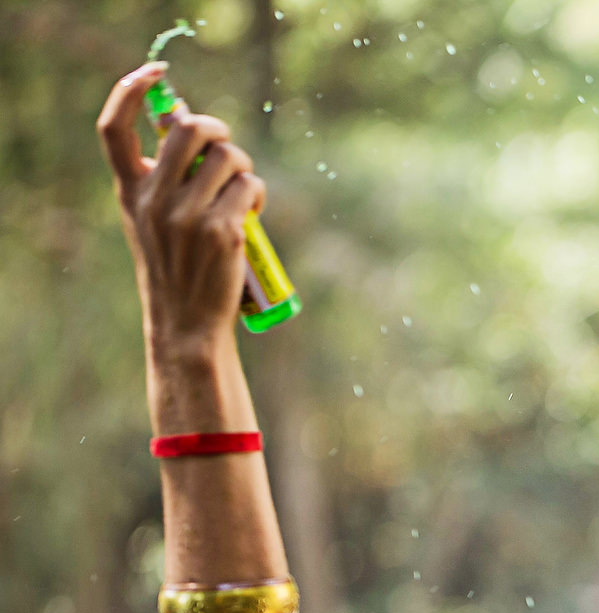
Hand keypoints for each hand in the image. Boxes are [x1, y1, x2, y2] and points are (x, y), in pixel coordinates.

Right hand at [97, 62, 264, 362]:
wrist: (187, 323)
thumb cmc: (177, 266)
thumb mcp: (151, 220)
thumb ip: (162, 178)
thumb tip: (190, 128)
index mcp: (130, 191)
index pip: (113, 128)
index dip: (131, 90)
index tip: (157, 74)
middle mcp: (153, 199)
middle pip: (187, 130)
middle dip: (216, 131)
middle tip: (226, 151)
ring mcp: (187, 215)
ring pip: (229, 158)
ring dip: (243, 169)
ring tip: (241, 194)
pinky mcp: (222, 231)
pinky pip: (249, 187)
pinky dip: (256, 194)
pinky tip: (251, 213)